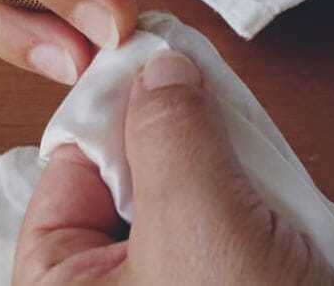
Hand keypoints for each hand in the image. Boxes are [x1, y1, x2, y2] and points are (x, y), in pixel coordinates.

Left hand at [13, 51, 333, 284]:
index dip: (109, 117)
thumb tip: (156, 70)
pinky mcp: (214, 285)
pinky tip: (267, 198)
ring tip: (243, 155)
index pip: (65, 174)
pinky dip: (240, 200)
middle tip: (206, 101)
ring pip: (175, 199)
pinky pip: (214, 226)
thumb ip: (169, 139)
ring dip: (213, 169)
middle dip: (169, 142)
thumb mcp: (198, 230)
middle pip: (121, 182)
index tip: (150, 68)